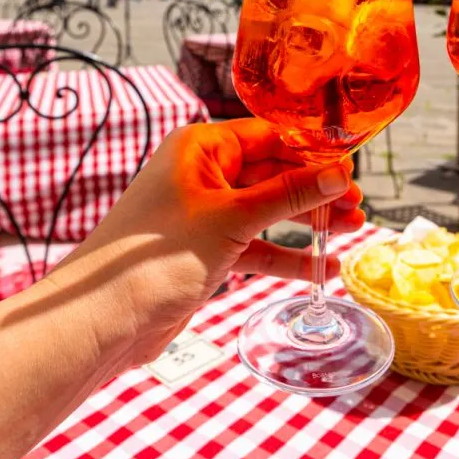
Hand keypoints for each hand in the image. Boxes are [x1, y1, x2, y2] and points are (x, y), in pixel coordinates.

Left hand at [49, 118, 364, 367]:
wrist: (102, 321)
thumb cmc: (155, 257)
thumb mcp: (232, 219)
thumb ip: (288, 195)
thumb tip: (338, 172)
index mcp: (201, 148)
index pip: (270, 136)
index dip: (313, 151)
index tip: (351, 167)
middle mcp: (203, 175)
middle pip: (273, 173)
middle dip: (315, 189)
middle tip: (356, 205)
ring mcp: (205, 215)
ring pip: (268, 211)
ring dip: (307, 221)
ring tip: (351, 229)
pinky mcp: (207, 252)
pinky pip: (256, 246)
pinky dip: (287, 255)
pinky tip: (323, 267)